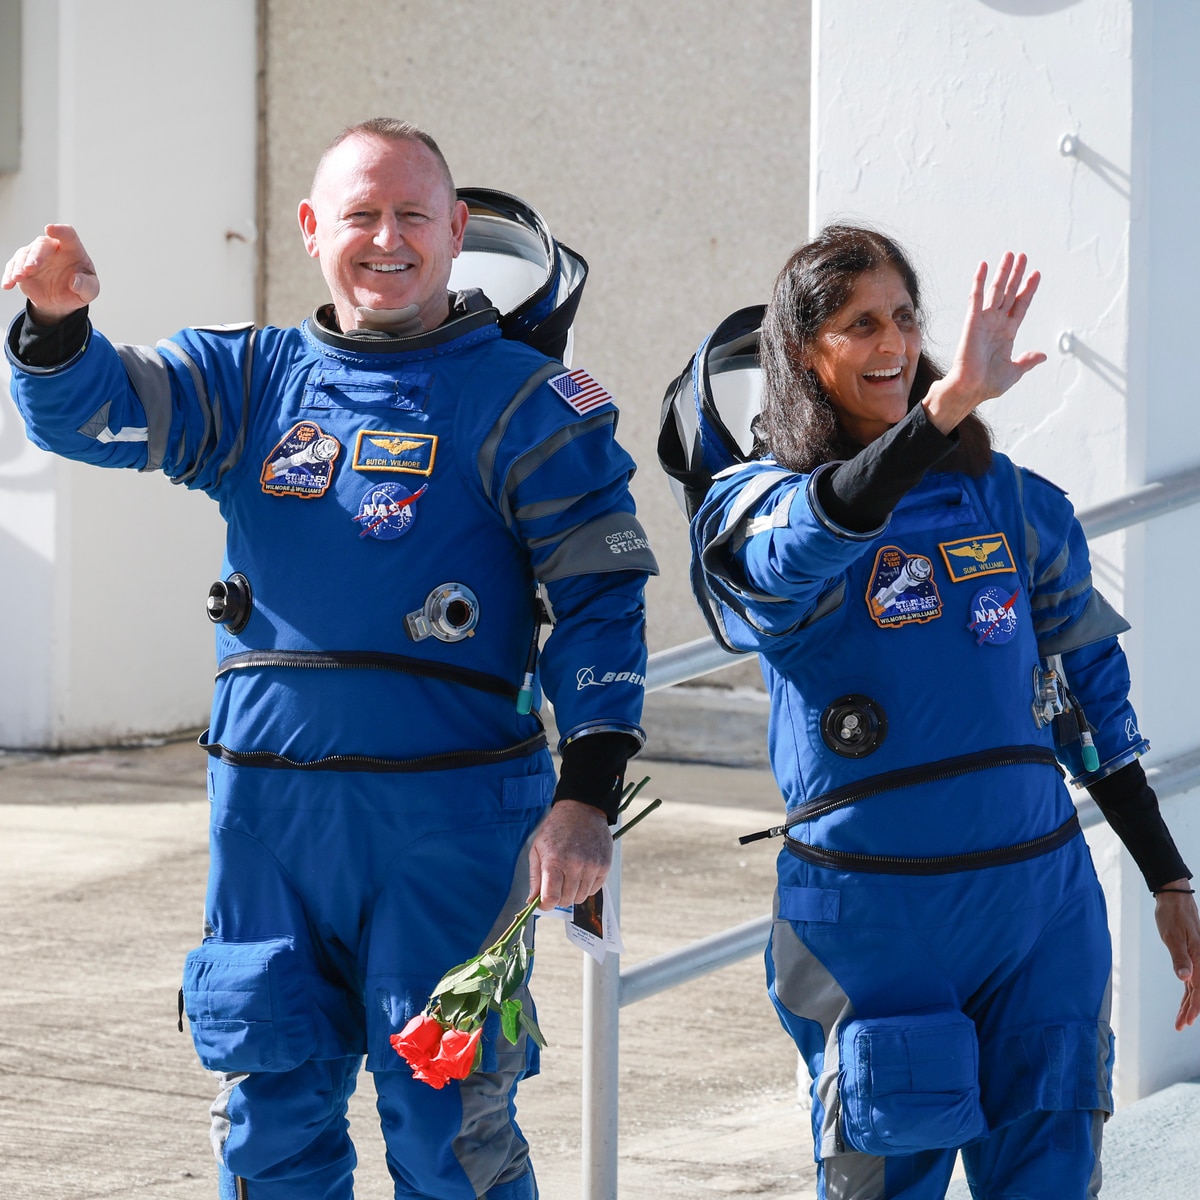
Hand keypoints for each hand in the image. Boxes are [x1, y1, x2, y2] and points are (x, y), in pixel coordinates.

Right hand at [1, 223, 99, 322]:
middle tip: (31, 268)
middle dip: (35, 255)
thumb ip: (87, 286)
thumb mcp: (90, 291)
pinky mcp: (22, 265)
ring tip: (18, 278)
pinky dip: (9, 275)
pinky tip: (8, 284)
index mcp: (72, 249)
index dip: (60, 231)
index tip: (50, 229)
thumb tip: (75, 281)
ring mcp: (35, 255)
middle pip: (42, 244)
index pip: (68, 235)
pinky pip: (13, 266)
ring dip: (20, 266)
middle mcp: (52, 248)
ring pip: (25, 254)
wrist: (62, 300)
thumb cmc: (79, 288)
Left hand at [528, 799, 612, 910]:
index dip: (545, 905)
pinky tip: (582, 871)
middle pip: (566, 901)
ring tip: (570, 875)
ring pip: (581, 898)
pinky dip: (586, 886)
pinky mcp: (604, 866)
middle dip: (559, 897)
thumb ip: (535, 877)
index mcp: (554, 861)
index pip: (551, 898)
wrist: (582, 810)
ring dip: (573, 892)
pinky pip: (594, 890)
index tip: (544, 902)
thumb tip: (532, 901)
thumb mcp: (537, 849)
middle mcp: (575, 865)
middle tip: (557, 883)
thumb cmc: (556, 829)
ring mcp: (591, 866)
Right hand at [922, 252, 1046, 433]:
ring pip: (996, 291)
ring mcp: (984, 321)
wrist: (970, 389)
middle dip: (1016, 275)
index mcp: (1007, 334)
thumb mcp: (1014, 372)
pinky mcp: (972, 321)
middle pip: (1009, 293)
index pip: (1020, 306)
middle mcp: (996, 323)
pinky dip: (979, 281)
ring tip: (1010, 255)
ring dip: (1003, 272)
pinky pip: (976, 297)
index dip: (1028, 290)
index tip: (1036, 274)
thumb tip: (1042, 355)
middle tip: (1022, 256)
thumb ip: (1027, 361)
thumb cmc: (988, 385)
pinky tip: (983, 266)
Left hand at [1153, 882, 1199, 1030]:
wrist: (1175, 900)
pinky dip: (1189, 992)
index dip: (1194, 1008)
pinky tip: (1185, 1002)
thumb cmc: (1172, 916)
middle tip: (1180, 1026)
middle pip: (1199, 993)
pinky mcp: (1193, 957)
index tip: (1187, 1021)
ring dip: (1189, 1004)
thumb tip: (1185, 979)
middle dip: (1191, 1011)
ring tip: (1182, 1020)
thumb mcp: (1173, 936)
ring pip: (1196, 988)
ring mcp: (1199, 960)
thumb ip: (1179, 958)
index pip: (1199, 990)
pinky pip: (1193, 979)